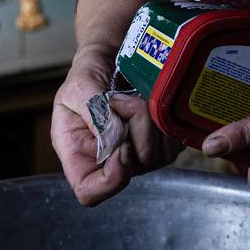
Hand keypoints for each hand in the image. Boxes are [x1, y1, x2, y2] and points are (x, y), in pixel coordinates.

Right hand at [51, 50, 183, 205]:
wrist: (111, 56)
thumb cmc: (88, 73)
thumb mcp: (78, 86)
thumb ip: (94, 112)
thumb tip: (116, 137)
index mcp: (78, 155)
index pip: (90, 193)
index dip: (109, 180)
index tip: (121, 147)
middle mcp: (108, 161)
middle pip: (132, 172)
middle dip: (135, 133)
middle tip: (125, 101)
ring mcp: (137, 153)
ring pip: (157, 157)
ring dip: (150, 123)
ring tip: (135, 98)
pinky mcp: (160, 141)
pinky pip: (172, 143)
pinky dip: (165, 120)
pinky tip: (151, 100)